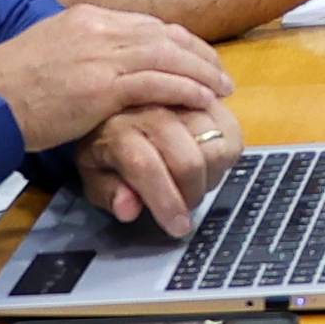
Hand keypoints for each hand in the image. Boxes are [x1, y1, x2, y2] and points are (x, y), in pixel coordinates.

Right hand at [0, 4, 227, 158]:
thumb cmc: (9, 88)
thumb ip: (79, 51)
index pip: (145, 24)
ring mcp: (99, 56)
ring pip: (167, 56)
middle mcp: (96, 29)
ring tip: (222, 88)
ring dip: (200, 72)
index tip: (196, 56)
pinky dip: (184, 90)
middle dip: (198, 54)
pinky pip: (156, 83)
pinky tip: (202, 100)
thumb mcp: (47, 53)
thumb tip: (98, 63)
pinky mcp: (100, 87)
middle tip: (221, 73)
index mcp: (84, 18)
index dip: (177, 41)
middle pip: (164, 35)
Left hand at [76, 101, 225, 232]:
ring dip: (209, 177)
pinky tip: (207, 161)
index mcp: (117, 129)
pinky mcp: (209, 96)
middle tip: (184, 207)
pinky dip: (225, 156)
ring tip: (193, 183)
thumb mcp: (92, 174)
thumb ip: (108, 193)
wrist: (116, 103)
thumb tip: (128, 209)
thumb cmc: (106, 146)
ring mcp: (184, 98)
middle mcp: (152, 108)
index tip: (178, 227)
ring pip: (216, 147)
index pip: (145, 166)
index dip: (166, 201)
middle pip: (188, 160)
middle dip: (191, 194)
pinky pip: (232, 132)